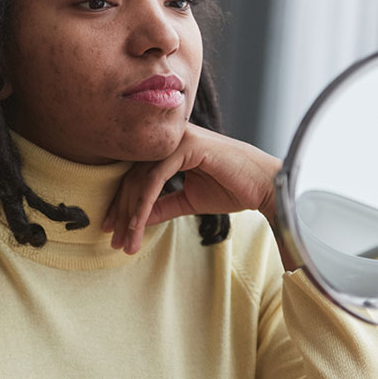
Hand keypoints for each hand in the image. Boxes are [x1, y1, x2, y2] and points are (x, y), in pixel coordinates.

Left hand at [102, 124, 281, 254]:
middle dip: (121, 212)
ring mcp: (177, 138)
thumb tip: (134, 219)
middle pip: (133, 176)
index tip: (112, 230)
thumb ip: (161, 206)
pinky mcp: (187, 144)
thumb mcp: (187, 201)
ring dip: (130, 213)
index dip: (122, 204)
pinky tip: (137, 224)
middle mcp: (170, 138)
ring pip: (141, 178)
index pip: (136, 175)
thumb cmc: (232, 189)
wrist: (265, 187)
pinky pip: (155, 177)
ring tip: (127, 240)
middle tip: (114, 240)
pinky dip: (143, 203)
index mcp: (169, 148)